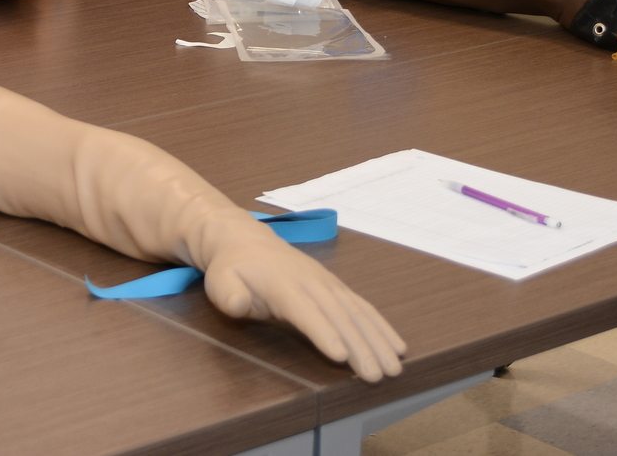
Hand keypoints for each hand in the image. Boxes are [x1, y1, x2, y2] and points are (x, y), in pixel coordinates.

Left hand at [200, 227, 406, 381]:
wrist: (245, 240)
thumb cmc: (232, 268)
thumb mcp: (219, 281)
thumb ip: (228, 295)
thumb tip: (239, 305)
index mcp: (283, 284)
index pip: (306, 311)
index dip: (324, 333)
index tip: (342, 356)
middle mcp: (312, 282)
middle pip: (339, 316)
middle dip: (361, 347)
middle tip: (377, 376)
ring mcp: (327, 283)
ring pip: (357, 313)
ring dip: (379, 340)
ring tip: (395, 368)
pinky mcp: (336, 288)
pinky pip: (363, 307)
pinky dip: (382, 327)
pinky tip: (397, 346)